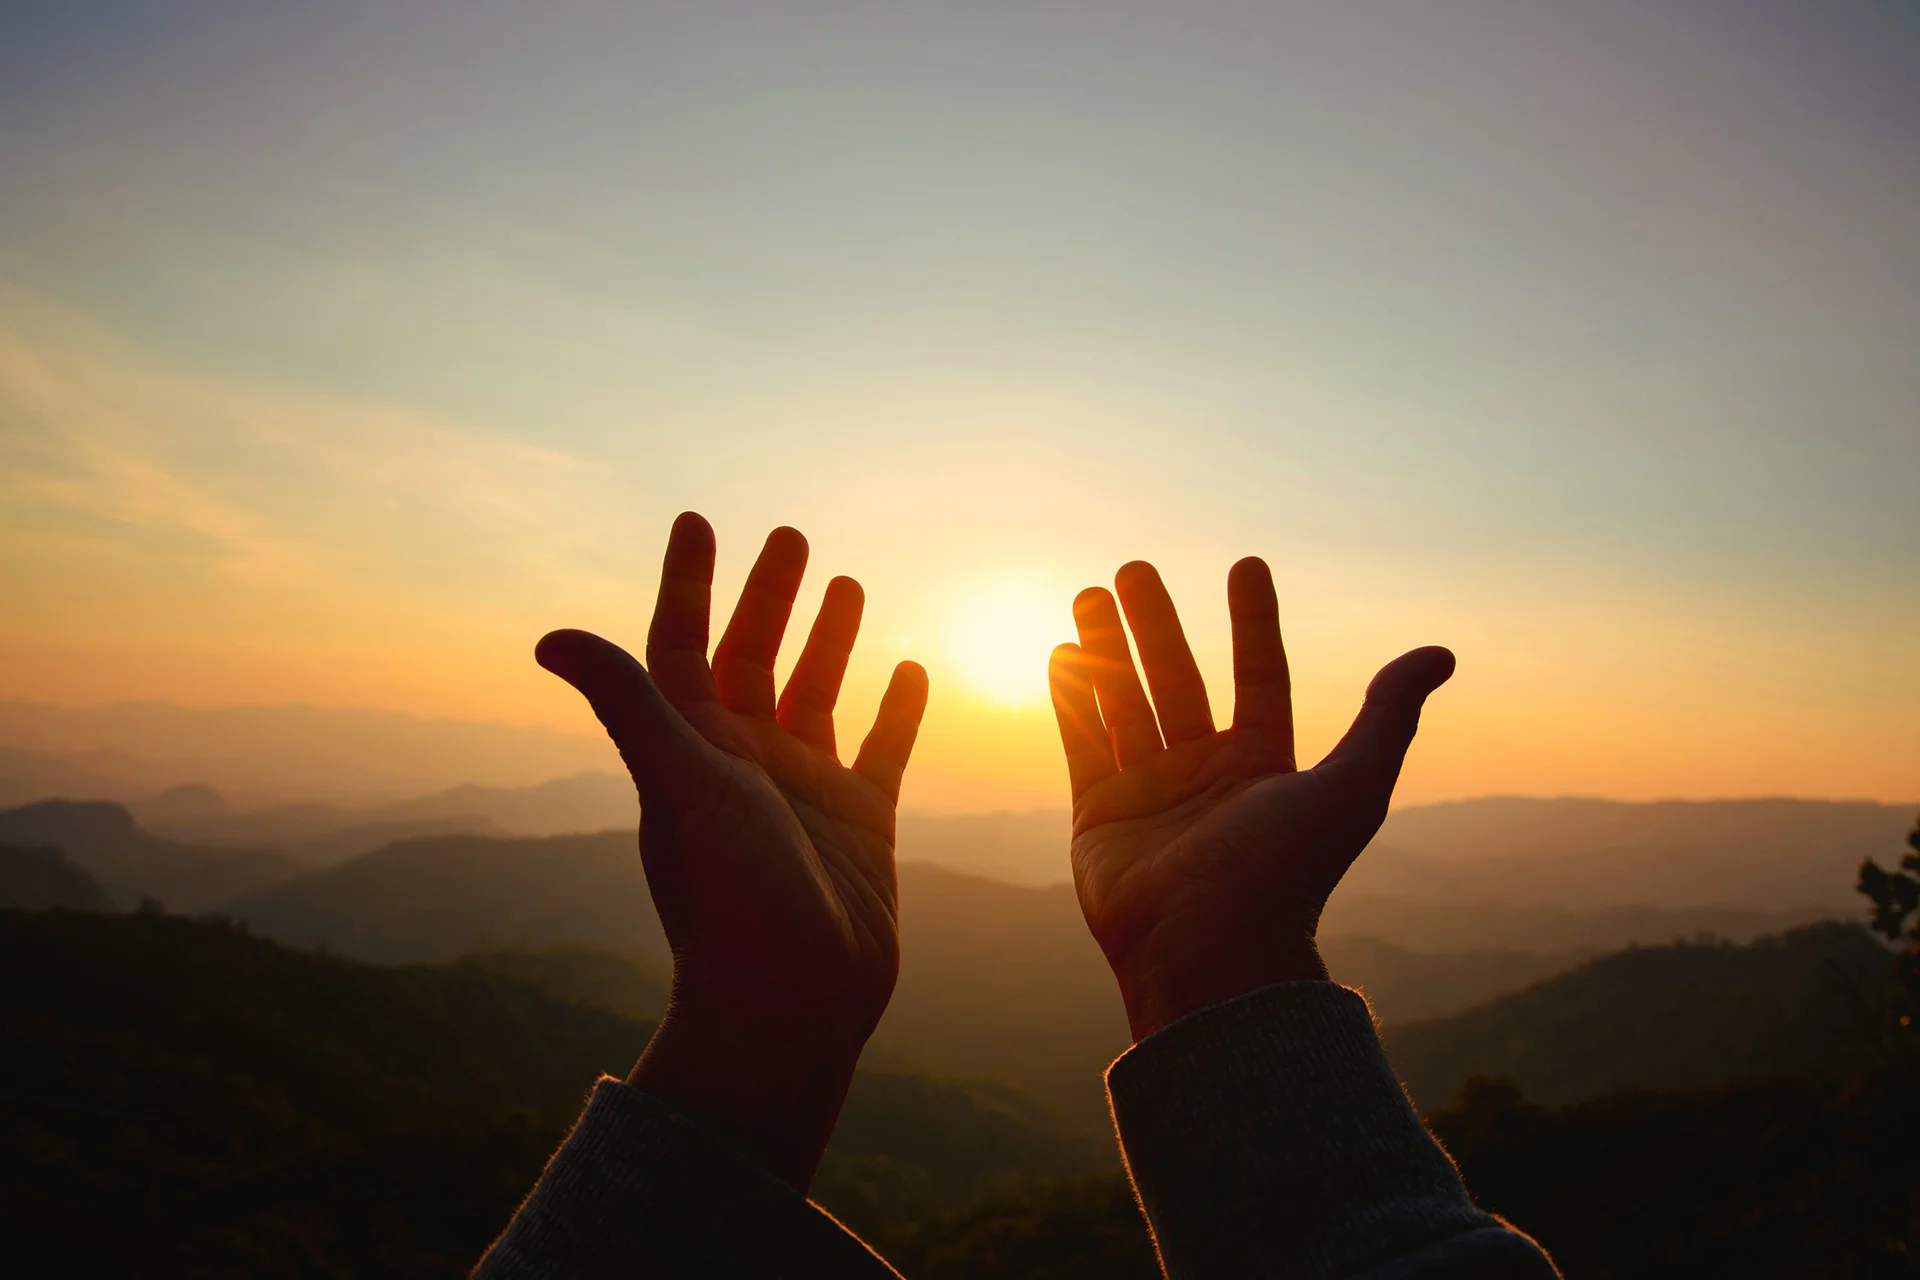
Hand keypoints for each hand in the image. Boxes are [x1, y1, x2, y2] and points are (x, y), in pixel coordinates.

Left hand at [535, 512, 927, 1189]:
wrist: (791, 1002)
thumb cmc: (729, 896)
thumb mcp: (679, 783)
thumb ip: (628, 704)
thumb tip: (548, 638)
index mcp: (692, 747)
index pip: (680, 644)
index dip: (687, 583)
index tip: (698, 520)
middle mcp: (744, 763)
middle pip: (753, 658)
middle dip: (768, 596)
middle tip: (791, 535)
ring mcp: (804, 792)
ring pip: (817, 694)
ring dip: (829, 639)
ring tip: (846, 580)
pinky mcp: (861, 825)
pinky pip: (881, 750)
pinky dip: (897, 709)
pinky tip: (913, 667)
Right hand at [1048, 557, 1452, 1041]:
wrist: (1210, 950)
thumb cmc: (1286, 873)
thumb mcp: (1353, 786)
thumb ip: (1388, 715)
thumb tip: (1442, 654)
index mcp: (1262, 768)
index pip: (1259, 678)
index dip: (1254, 623)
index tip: (1246, 564)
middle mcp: (1204, 777)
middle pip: (1178, 681)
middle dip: (1155, 625)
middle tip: (1134, 567)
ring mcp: (1148, 795)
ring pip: (1124, 704)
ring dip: (1105, 648)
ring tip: (1088, 593)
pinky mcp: (1098, 817)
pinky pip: (1082, 744)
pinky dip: (1071, 699)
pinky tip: (1060, 651)